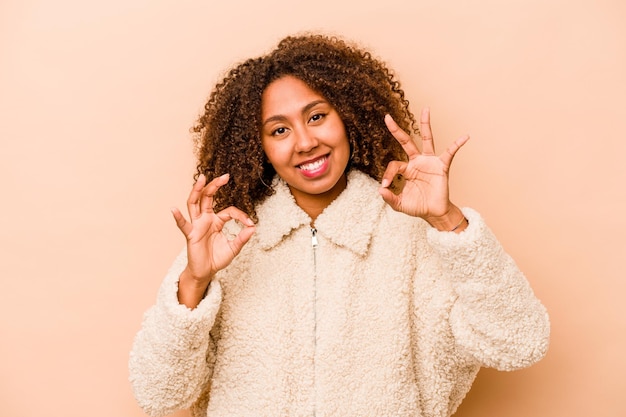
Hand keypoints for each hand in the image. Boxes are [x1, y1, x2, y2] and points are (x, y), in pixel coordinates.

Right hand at [171, 174, 255, 293]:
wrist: (205, 272)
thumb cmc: (217, 258)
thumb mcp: (233, 248)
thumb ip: (242, 238)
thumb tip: (253, 227)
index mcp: (217, 221)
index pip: (229, 211)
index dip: (241, 215)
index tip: (250, 223)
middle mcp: (205, 219)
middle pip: (208, 197)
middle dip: (215, 186)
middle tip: (225, 176)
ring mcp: (197, 225)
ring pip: (195, 204)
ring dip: (197, 191)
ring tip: (202, 178)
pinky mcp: (191, 235)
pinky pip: (183, 225)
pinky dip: (178, 217)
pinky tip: (174, 209)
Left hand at [379, 108, 468, 229]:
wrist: (434, 213)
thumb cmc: (417, 206)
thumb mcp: (399, 204)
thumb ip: (389, 198)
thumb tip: (380, 190)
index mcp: (406, 169)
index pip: (393, 165)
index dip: (388, 175)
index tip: (386, 186)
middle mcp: (417, 161)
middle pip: (406, 141)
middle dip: (396, 130)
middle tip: (387, 117)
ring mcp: (429, 162)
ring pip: (427, 139)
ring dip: (425, 124)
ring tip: (425, 109)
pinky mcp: (441, 166)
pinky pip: (450, 152)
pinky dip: (457, 144)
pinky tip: (465, 137)